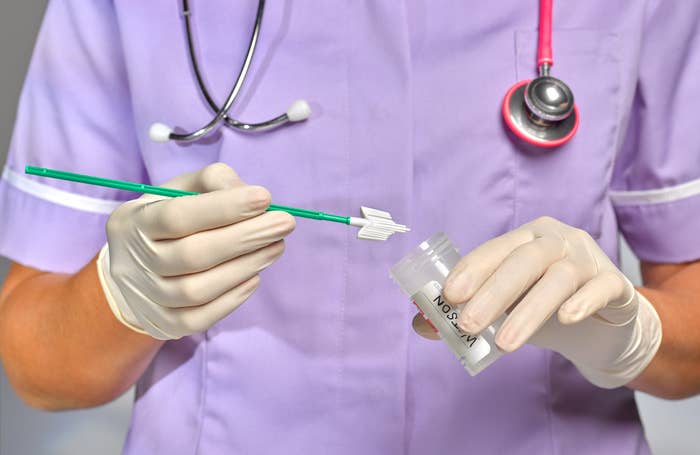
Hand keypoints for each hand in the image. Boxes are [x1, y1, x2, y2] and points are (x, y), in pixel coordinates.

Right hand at [97, 163, 294, 339]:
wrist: (132, 268)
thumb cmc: (167, 219)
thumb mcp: (180, 190)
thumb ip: (214, 182)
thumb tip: (252, 196)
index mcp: (133, 222)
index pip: (177, 216)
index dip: (224, 208)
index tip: (265, 198)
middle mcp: (133, 262)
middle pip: (193, 254)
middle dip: (246, 238)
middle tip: (284, 223)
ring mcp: (147, 298)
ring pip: (198, 290)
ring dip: (245, 266)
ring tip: (276, 246)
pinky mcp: (162, 324)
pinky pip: (200, 318)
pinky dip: (232, 298)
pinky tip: (255, 276)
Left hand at [415, 216, 661, 387]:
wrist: (603, 324)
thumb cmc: (544, 307)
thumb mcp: (506, 308)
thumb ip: (468, 312)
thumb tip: (421, 325)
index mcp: (525, 238)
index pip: (495, 250)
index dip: (471, 270)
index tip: (448, 297)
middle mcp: (557, 240)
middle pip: (524, 260)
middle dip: (493, 293)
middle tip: (468, 324)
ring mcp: (588, 259)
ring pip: (559, 278)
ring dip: (529, 311)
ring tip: (504, 344)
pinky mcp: (616, 284)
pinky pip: (601, 287)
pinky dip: (582, 301)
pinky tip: (566, 319)